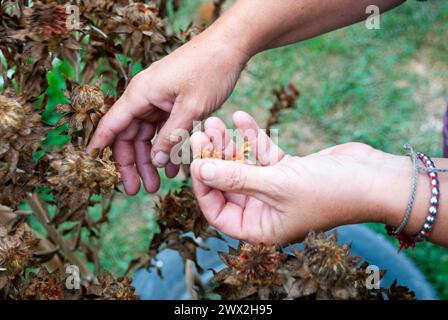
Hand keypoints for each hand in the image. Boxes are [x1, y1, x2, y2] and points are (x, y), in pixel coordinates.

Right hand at [87, 28, 248, 194]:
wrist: (229, 47)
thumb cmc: (209, 71)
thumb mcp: (191, 108)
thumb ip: (170, 136)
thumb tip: (153, 161)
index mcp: (140, 94)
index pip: (112, 124)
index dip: (100, 146)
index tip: (91, 166)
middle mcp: (144, 96)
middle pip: (128, 135)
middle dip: (132, 163)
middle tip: (135, 189)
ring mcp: (158, 99)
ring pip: (146, 136)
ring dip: (150, 160)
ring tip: (155, 185)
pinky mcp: (172, 102)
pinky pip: (163, 129)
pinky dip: (166, 147)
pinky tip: (172, 168)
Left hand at [190, 111, 396, 244]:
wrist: (375, 179)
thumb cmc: (330, 191)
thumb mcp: (276, 185)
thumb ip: (234, 179)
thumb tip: (198, 171)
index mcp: (261, 228)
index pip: (218, 211)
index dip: (203, 186)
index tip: (194, 160)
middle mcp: (266, 211)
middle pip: (228, 184)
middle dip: (214, 159)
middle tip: (201, 132)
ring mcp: (277, 189)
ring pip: (243, 166)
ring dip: (230, 145)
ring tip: (216, 122)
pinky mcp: (288, 170)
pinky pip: (263, 154)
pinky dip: (253, 137)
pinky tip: (241, 117)